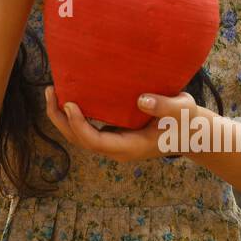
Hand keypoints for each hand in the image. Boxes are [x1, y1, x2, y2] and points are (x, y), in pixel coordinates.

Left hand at [44, 86, 204, 162]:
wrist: (190, 132)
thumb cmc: (186, 120)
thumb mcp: (181, 110)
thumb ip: (163, 106)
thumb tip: (142, 100)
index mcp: (130, 146)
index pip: (95, 141)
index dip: (78, 125)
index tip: (70, 104)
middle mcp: (117, 148)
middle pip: (79, 140)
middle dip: (61, 119)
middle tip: (50, 92)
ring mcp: (113, 142)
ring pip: (79, 136)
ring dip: (62, 116)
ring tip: (52, 91)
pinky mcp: (112, 134)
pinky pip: (86, 128)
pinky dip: (73, 115)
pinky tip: (68, 95)